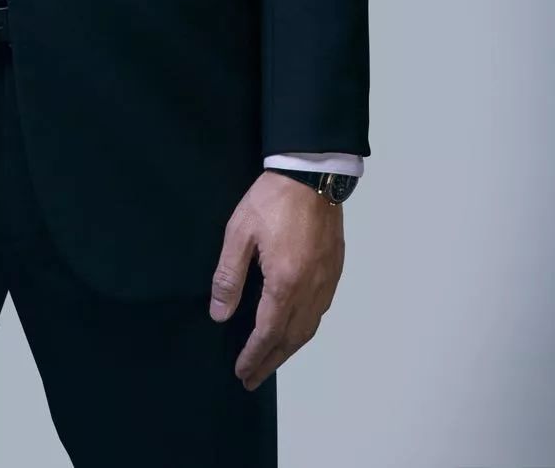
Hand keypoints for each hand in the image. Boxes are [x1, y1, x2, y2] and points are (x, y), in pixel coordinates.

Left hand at [208, 170, 344, 390]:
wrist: (312, 175)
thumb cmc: (272, 201)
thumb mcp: (239, 232)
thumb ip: (229, 276)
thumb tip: (220, 314)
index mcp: (285, 283)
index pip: (267, 332)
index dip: (254, 355)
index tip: (241, 372)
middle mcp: (310, 290)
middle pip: (291, 338)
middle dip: (270, 361)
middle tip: (253, 379)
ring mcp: (326, 282)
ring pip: (309, 328)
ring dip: (289, 349)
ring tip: (272, 359)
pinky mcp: (334, 270)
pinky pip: (320, 312)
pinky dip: (305, 329)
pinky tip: (296, 328)